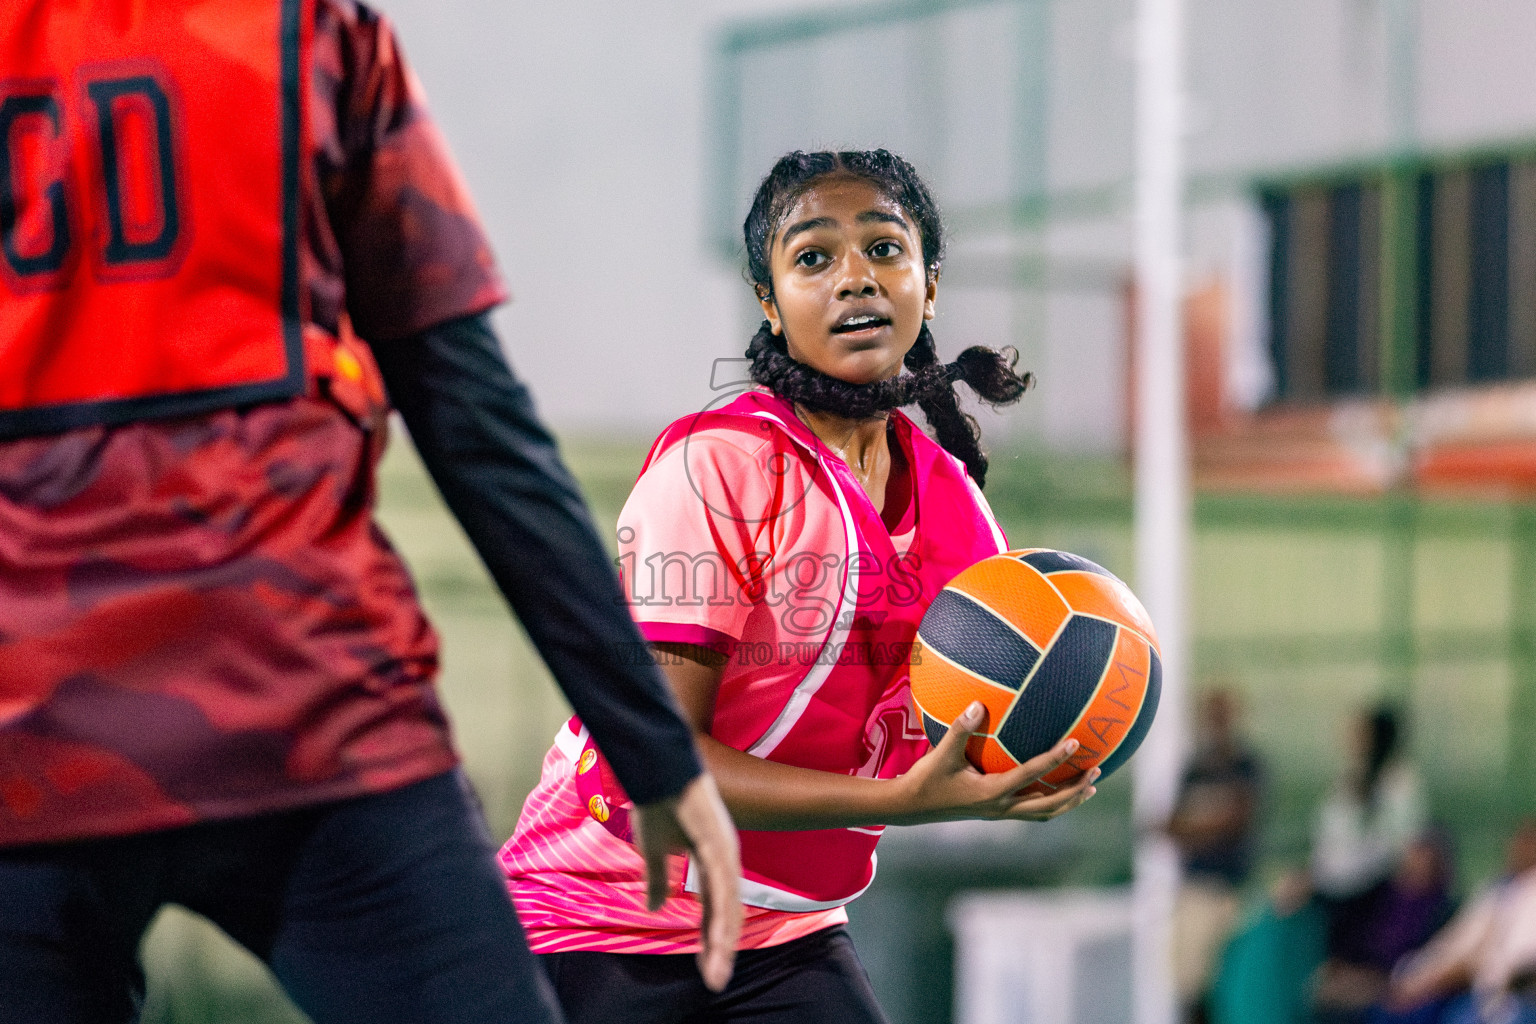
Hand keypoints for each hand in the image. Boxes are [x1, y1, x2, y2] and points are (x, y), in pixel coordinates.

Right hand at [631, 772, 741, 992]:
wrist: (656, 766)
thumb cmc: (658, 801)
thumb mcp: (654, 850)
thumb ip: (658, 879)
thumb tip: (655, 907)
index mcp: (711, 862)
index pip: (714, 909)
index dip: (710, 939)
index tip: (708, 969)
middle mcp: (724, 859)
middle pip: (726, 913)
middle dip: (720, 949)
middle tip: (714, 980)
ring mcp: (725, 852)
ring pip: (728, 907)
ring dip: (723, 942)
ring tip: (717, 974)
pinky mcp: (719, 845)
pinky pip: (723, 888)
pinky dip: (722, 916)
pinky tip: (720, 940)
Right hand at [891, 701, 1097, 824]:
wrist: (912, 807)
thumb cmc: (926, 778)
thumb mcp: (941, 752)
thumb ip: (960, 728)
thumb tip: (978, 704)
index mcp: (992, 793)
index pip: (1032, 775)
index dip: (1055, 759)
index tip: (1076, 743)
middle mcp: (1001, 807)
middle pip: (1050, 804)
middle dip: (1076, 789)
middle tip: (1096, 770)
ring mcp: (1001, 813)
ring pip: (1046, 812)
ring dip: (1070, 800)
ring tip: (1090, 786)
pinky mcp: (997, 812)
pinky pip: (1033, 811)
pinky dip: (1052, 803)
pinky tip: (1058, 790)